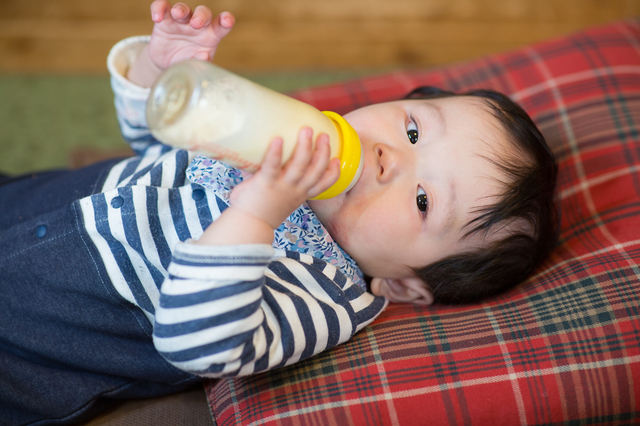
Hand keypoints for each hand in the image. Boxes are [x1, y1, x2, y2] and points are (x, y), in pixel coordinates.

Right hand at [148, 0, 234, 68]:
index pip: (221, 26)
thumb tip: (205, 56)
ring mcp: (181, 21)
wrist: (166, 63)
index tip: (227, 20)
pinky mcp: (165, 20)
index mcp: (211, 36)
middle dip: (201, 16)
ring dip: (181, 10)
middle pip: (203, 13)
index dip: (225, 21)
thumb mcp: (194, 65)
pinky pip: (162, 7)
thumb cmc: (186, 62)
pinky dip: (159, 8)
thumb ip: (201, 61)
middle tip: (196, 24)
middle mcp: (198, 25)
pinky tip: (157, 17)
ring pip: (183, 8)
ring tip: (177, 14)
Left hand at [195, 129, 339, 245]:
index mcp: (300, 195)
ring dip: (305, 147)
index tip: (336, 160)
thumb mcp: (277, 199)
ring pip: (300, 166)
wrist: (248, 227)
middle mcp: (295, 191)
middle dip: (323, 151)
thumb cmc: (259, 212)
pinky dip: (276, 153)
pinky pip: (273, 166)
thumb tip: (259, 158)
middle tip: (324, 135)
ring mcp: (282, 187)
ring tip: (307, 130)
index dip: (333, 172)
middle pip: (316, 170)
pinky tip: (278, 139)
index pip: (324, 184)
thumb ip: (276, 181)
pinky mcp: (266, 183)